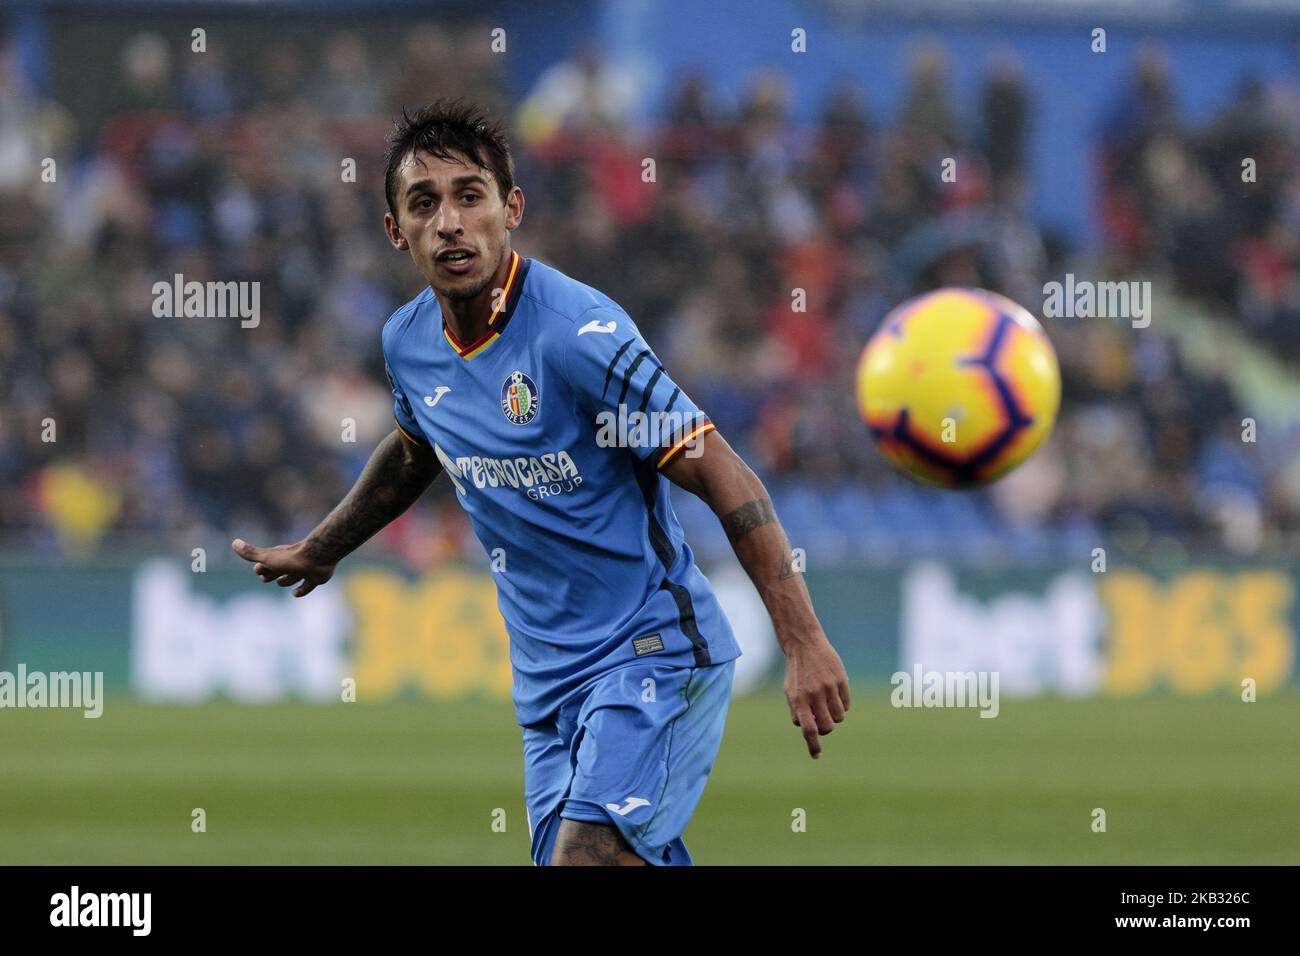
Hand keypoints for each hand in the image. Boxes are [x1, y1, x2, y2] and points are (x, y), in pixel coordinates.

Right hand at [231, 538, 335, 597]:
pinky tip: (295, 594)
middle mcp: (291, 563)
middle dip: (270, 573)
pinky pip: (306, 587)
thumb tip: (233, 542)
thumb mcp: (268, 557)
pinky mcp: (314, 578)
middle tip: (265, 578)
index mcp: (279, 558)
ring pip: (292, 577)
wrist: (319, 557)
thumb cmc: (292, 558)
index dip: (261, 568)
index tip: (259, 570)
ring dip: (285, 580)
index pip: (266, 564)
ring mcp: (304, 570)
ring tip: (280, 582)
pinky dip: (300, 591)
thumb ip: (251, 553)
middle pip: (278, 570)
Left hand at [783, 632, 850, 758]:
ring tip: (827, 703)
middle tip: (821, 719)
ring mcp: (829, 687)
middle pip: (827, 727)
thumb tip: (810, 732)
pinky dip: (842, 704)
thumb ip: (799, 713)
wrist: (805, 645)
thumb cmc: (797, 673)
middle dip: (826, 728)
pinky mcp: (841, 680)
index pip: (808, 729)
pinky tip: (834, 693)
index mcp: (799, 700)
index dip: (813, 744)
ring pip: (839, 717)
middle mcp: (814, 695)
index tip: (816, 756)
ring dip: (834, 716)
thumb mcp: (791, 692)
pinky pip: (846, 704)